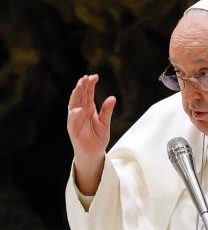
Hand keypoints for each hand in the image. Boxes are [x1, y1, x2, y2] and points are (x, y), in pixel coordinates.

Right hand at [67, 74, 115, 194]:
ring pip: (74, 105)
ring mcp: (75, 120)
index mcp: (88, 109)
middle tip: (85, 78)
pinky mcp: (73, 130)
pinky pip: (72, 122)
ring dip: (76, 96)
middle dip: (82, 87)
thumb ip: (107, 111)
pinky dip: (74, 115)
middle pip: (80, 97)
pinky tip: (78, 109)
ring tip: (79, 87)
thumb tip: (113, 97)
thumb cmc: (98, 137)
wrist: (93, 153)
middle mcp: (80, 112)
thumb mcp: (105, 122)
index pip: (88, 94)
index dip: (90, 85)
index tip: (94, 76)